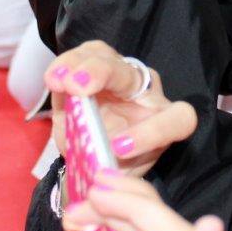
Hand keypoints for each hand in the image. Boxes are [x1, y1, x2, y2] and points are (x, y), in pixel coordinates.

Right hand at [45, 41, 196, 178]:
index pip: (177, 119)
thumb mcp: (120, 175)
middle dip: (105, 75)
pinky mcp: (95, 64)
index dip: (151, 133)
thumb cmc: (115, 166)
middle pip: (134, 74)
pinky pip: (84, 54)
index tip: (119, 148)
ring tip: (62, 81)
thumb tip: (99, 162)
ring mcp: (120, 74)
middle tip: (80, 88)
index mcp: (166, 122)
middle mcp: (146, 93)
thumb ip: (114, 168)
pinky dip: (66, 64)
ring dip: (82, 65)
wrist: (95, 154)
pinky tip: (54, 78)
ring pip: (107, 57)